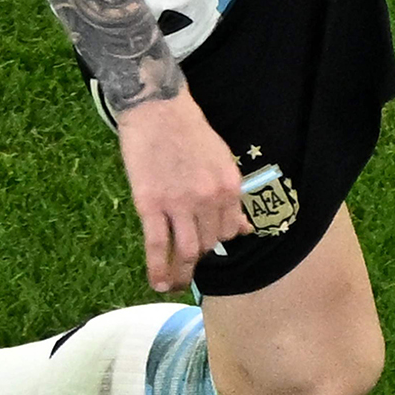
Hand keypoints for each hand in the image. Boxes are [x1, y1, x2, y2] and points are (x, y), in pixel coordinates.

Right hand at [114, 87, 251, 291]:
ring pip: (187, 251)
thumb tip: (244, 228)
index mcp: (229, 186)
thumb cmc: (190, 131)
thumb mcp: (222, 160)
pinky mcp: (150, 205)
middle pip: (209, 244)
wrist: (158, 110)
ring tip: (176, 285)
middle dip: (200, 257)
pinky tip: (158, 283)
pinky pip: (157, 246)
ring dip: (183, 274)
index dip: (218, 242)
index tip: (208, 247)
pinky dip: (158, 269)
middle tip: (188, 263)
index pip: (229, 230)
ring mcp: (179, 204)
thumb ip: (231, 196)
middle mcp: (209, 199)